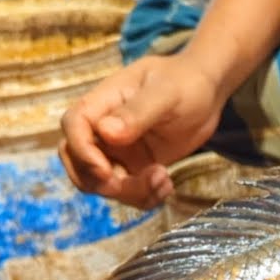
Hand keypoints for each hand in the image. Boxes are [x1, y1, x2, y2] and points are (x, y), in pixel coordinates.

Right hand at [59, 53, 226, 208]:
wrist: (207, 93)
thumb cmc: (184, 81)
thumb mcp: (165, 93)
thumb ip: (137, 112)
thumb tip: (106, 132)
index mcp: (102, 104)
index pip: (73, 127)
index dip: (81, 152)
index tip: (106, 171)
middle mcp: (103, 130)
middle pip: (80, 164)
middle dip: (104, 183)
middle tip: (139, 184)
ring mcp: (118, 151)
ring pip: (104, 184)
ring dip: (130, 193)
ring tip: (164, 179)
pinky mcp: (136, 167)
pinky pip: (129, 192)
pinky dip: (145, 198)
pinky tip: (167, 185)